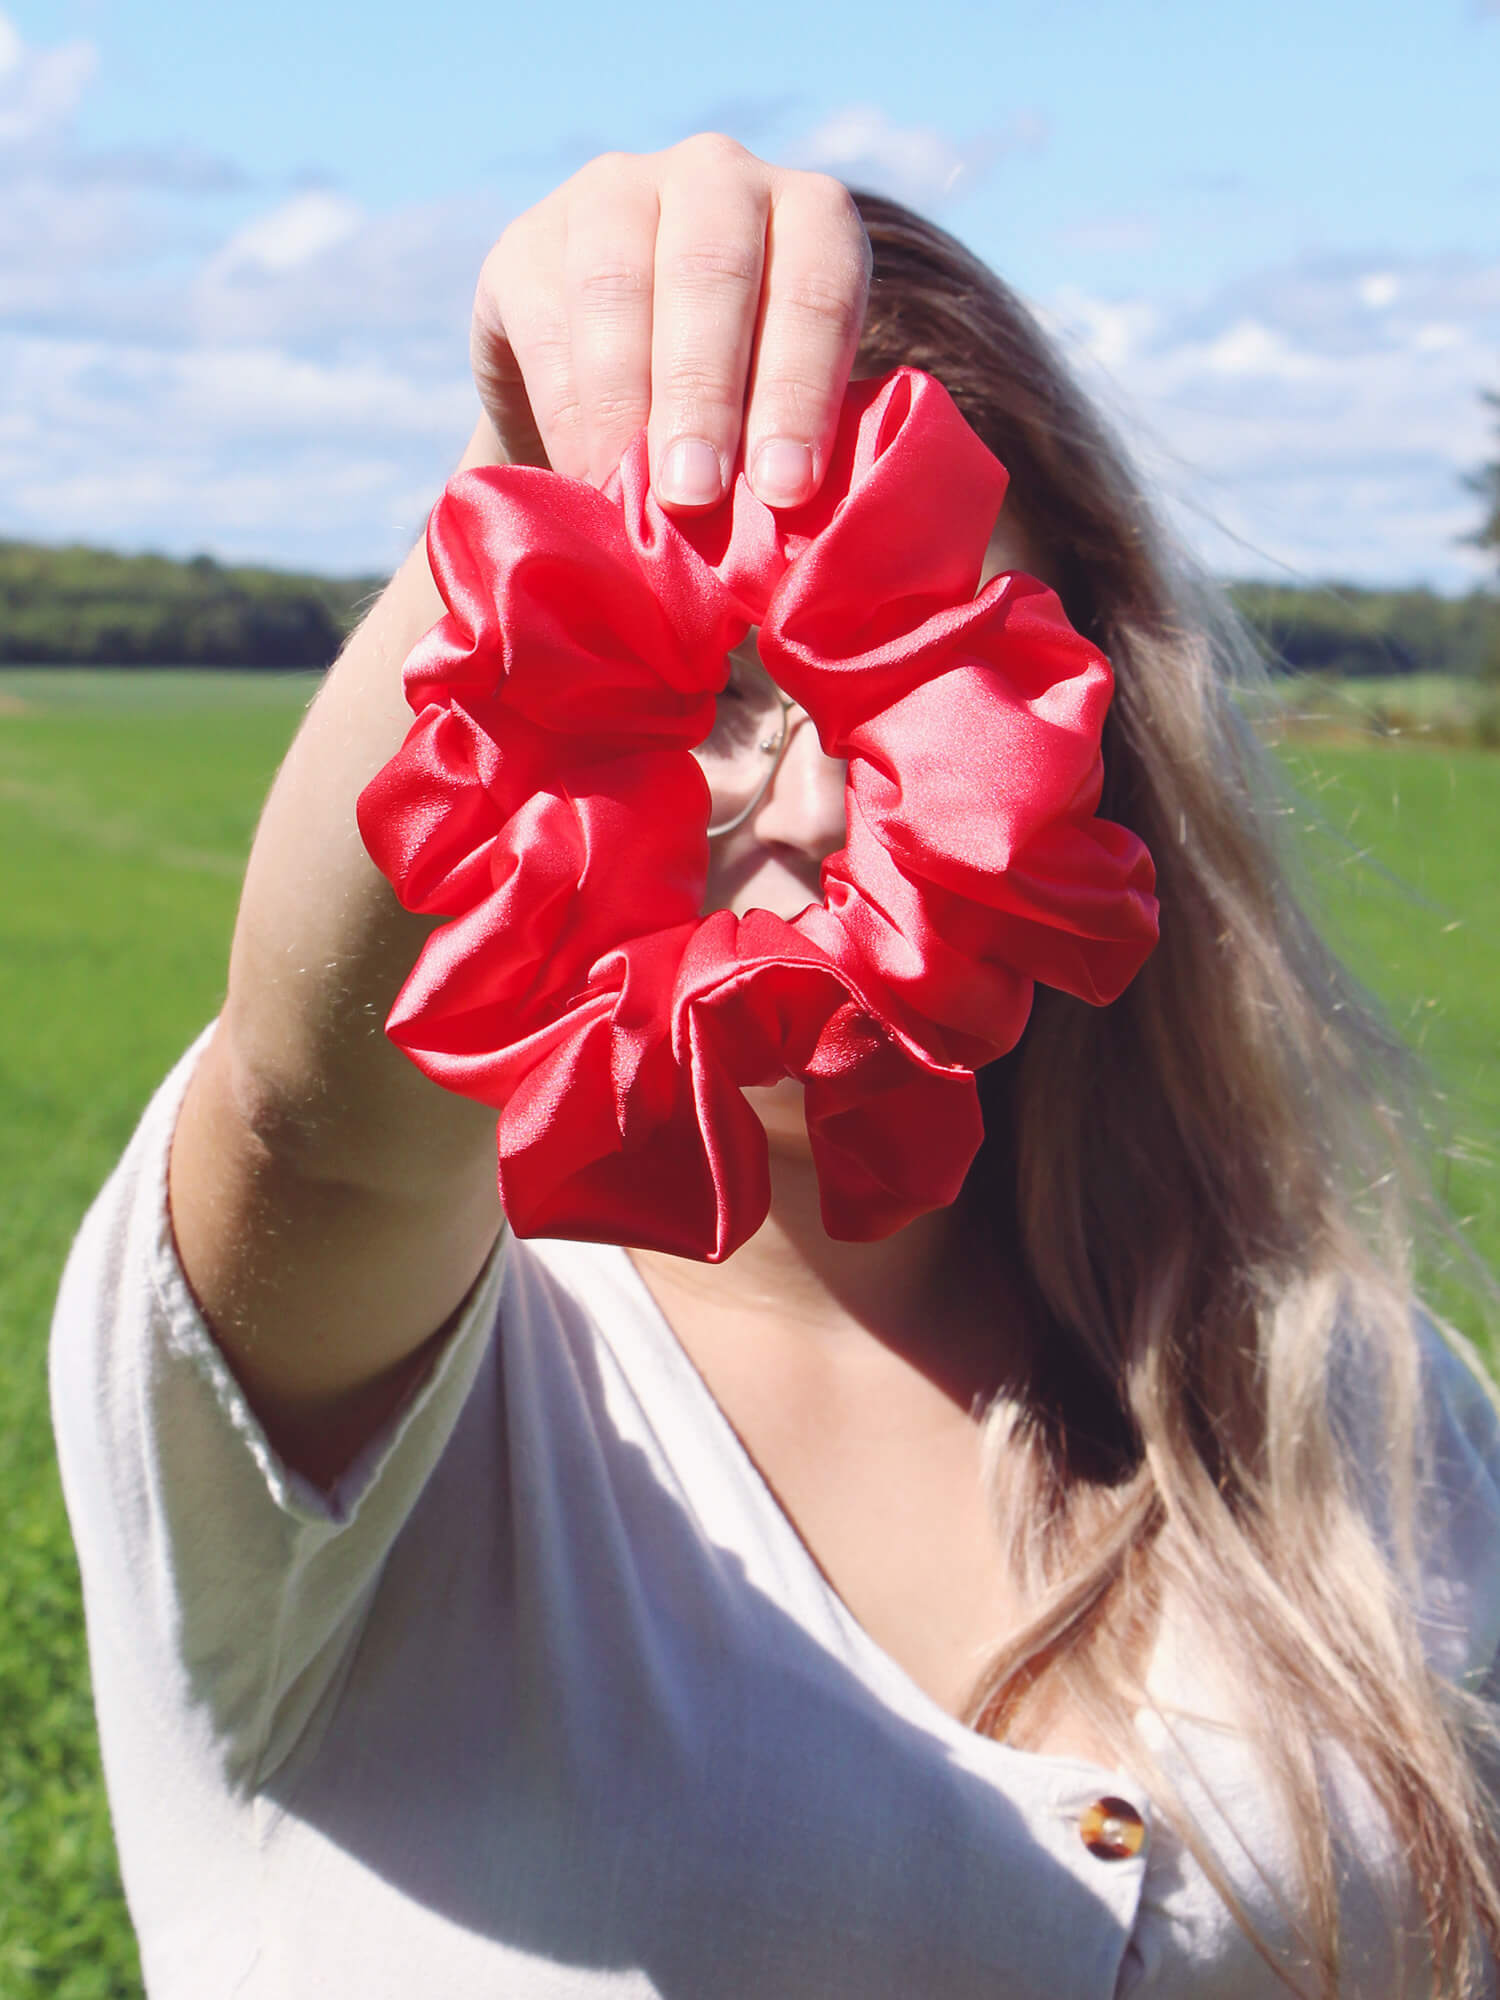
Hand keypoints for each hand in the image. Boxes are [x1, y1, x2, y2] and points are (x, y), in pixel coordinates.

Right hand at [468, 134, 871, 512]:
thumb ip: (794, 451)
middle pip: (712, 274)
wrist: (611, 397)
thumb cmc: (735, 418)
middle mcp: (717, 178)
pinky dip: (566, 412)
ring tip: (629, 495)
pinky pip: (547, 322)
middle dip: (704, 397)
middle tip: (696, 497)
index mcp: (811, 216)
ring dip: (624, 404)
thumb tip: (789, 535)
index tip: (785, 489)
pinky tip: (581, 476)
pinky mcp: (529, 242)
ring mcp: (616, 194)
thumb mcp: (781, 417)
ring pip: (619, 287)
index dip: (800, 392)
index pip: (817, 289)